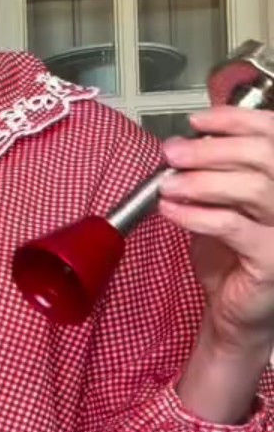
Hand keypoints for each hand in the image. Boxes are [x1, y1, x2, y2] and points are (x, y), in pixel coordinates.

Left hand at [159, 102, 273, 350]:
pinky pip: (233, 225)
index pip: (273, 133)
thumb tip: (184, 143)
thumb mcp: (223, 204)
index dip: (236, 120)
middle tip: (172, 152)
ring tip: (167, 184)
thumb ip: (216, 173)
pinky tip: (171, 211)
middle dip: (212, 149)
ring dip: (202, 181)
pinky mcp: (272, 258)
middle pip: (264, 156)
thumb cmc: (231, 256)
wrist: (235, 312)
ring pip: (254, 187)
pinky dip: (197, 214)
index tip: (196, 122)